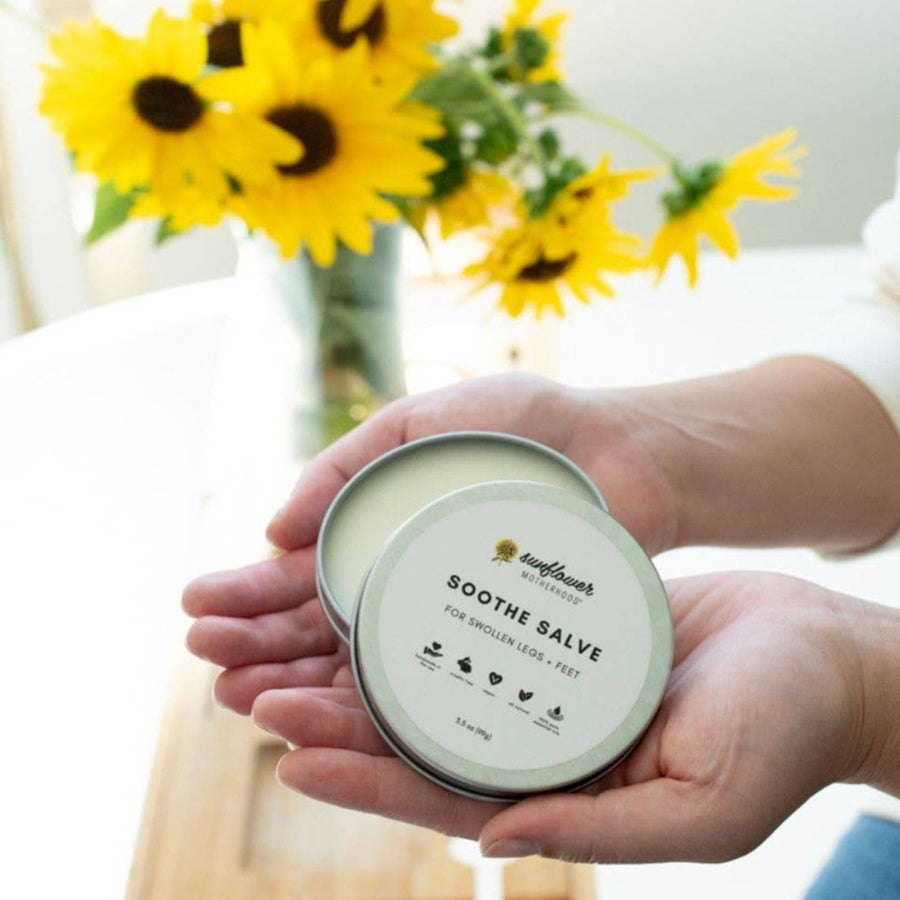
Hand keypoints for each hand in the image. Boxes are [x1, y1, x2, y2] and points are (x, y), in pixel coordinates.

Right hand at [184, 372, 678, 711]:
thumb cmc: (525, 423)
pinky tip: (332, 721)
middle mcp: (411, 585)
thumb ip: (349, 463)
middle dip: (258, 643)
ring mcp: (454, 620)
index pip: (303, 574)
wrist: (624, 448)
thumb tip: (276, 529)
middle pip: (322, 628)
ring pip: (364, 665)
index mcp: (385, 532)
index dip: (249, 590)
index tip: (197, 605)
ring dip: (298, 682)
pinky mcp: (500, 646)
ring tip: (240, 696)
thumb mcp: (421, 420)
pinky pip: (435, 681)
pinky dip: (380, 704)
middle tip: (207, 661)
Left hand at [185, 567, 882, 862]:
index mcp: (556, 793)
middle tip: (240, 681)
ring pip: (424, 671)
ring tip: (271, 634)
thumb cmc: (781, 734)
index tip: (286, 746)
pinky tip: (363, 587)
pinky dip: (412, 607)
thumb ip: (600, 830)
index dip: (359, 775)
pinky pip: (468, 617)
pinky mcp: (550, 629)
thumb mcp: (704, 806)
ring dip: (346, 657)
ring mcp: (538, 680)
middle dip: (322, 712)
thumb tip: (491, 844)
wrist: (819, 656)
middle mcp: (533, 738)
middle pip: (408, 729)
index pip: (436, 789)